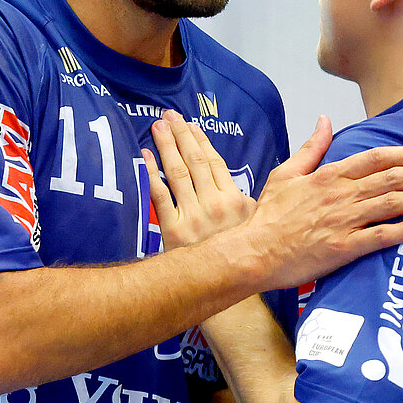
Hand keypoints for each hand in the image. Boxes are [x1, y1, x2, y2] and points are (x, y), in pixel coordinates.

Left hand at [143, 110, 256, 249]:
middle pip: (194, 162)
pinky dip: (152, 175)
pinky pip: (160, 197)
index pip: (214, 162)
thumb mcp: (256, 223)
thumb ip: (248, 199)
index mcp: (235, 201)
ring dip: (166, 147)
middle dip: (180, 136)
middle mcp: (214, 206)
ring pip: (177, 174)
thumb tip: (243, 181)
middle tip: (168, 116)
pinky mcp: (173, 230)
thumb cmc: (241, 254)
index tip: (190, 125)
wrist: (227, 286)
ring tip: (157, 127)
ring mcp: (193, 217)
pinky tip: (146, 156)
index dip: (200, 141)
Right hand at [236, 117, 402, 291]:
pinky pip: (382, 236)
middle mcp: (341, 194)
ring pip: (393, 204)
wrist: (253, 252)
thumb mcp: (286, 173)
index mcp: (329, 175)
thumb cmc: (269, 215)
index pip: (377, 158)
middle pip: (393, 178)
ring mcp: (344, 221)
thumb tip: (325, 120)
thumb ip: (311, 147)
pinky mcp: (344, 248)